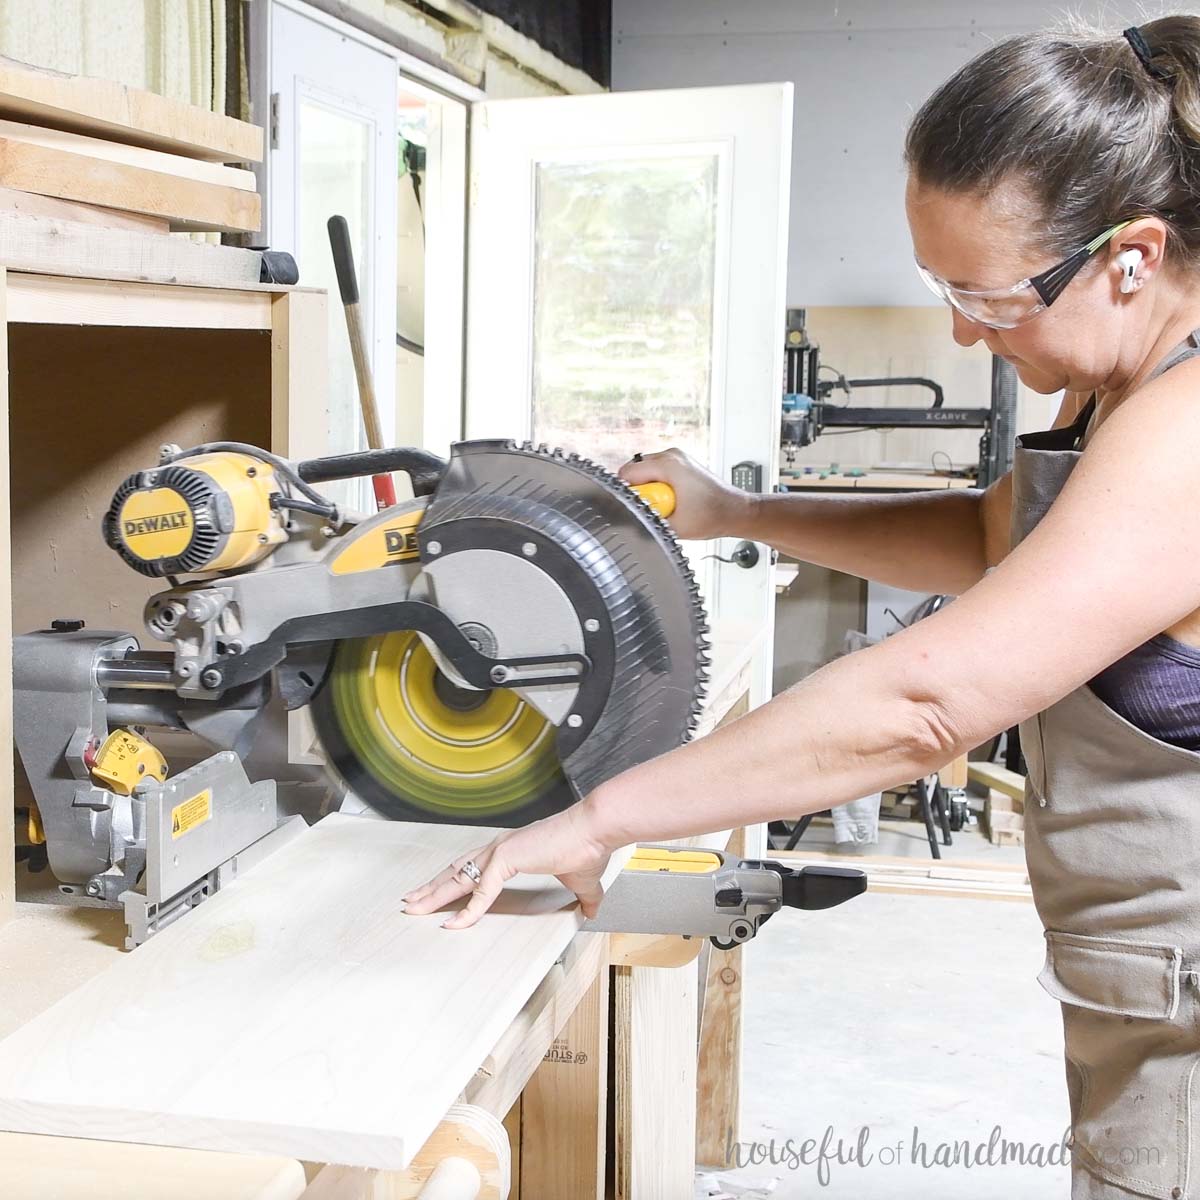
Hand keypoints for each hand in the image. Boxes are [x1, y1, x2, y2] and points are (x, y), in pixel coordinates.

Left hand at [402, 801, 613, 929]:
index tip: (436, 894)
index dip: (452, 880)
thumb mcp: (583, 882)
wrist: (596, 830)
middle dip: (432, 888)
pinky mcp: (507, 859)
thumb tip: (591, 912)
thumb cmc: (589, 848)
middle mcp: (499, 848)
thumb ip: (584, 898)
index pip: (473, 867)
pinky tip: (454, 923)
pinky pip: (482, 891)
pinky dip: (468, 910)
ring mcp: (500, 851)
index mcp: (512, 850)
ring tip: (414, 909)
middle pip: (456, 871)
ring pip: (459, 879)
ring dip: (435, 895)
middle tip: (411, 902)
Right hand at [618, 447, 752, 540]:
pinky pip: (656, 474)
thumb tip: (630, 522)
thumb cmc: (714, 515)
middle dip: (639, 492)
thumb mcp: (674, 527)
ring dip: (649, 491)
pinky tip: (672, 500)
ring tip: (666, 504)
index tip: (635, 508)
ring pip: (644, 472)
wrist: (736, 512)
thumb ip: (647, 522)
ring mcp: (677, 458)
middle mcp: (671, 455)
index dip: (626, 493)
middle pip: (634, 471)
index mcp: (668, 464)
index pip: (627, 473)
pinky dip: (658, 488)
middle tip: (655, 508)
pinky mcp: (681, 464)